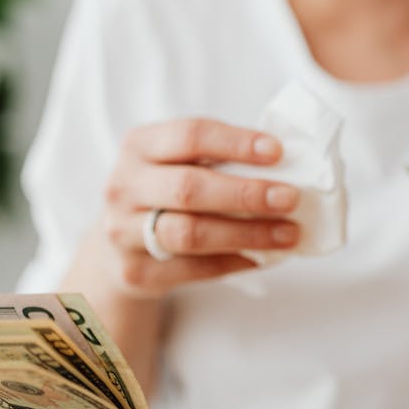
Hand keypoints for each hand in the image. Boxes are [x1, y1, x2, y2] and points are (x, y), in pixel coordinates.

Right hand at [94, 117, 300, 294]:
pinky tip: (261, 257)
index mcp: (139, 145)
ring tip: (287, 233)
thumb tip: (289, 165)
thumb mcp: (178, 161)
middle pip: (189, 188)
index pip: (190, 135)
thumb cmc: (165, 189)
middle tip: (290, 198)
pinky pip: (191, 270)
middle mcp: (124, 185)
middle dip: (246, 194)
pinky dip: (233, 262)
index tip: (277, 152)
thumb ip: (219, 158)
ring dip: (246, 233)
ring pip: (190, 233)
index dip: (236, 143)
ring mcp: (122, 231)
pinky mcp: (134, 272)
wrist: (119, 243)